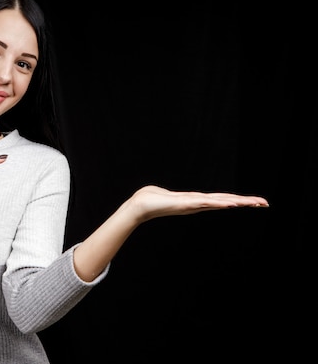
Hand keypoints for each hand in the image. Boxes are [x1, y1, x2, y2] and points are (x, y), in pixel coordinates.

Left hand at [126, 185, 268, 223]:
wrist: (139, 206)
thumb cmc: (151, 199)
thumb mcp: (169, 196)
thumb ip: (176, 197)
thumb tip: (176, 198)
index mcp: (196, 201)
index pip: (221, 199)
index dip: (238, 200)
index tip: (255, 201)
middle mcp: (197, 204)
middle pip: (226, 202)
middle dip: (245, 202)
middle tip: (264, 203)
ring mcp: (193, 205)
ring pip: (220, 203)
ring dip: (237, 202)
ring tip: (254, 203)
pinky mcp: (185, 205)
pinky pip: (205, 203)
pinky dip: (217, 204)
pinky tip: (229, 204)